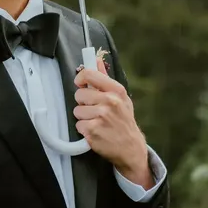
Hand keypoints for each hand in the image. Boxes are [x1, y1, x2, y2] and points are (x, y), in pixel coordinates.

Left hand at [74, 58, 153, 187]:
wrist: (131, 147)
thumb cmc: (124, 121)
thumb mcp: (121, 98)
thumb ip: (106, 79)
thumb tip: (96, 60)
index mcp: (116, 90)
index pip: (89, 74)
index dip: (81, 78)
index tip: (81, 83)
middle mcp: (109, 101)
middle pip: (79, 94)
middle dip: (84, 103)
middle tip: (95, 110)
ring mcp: (101, 116)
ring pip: (77, 110)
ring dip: (84, 117)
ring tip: (97, 122)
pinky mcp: (92, 130)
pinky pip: (78, 125)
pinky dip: (84, 130)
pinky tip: (95, 131)